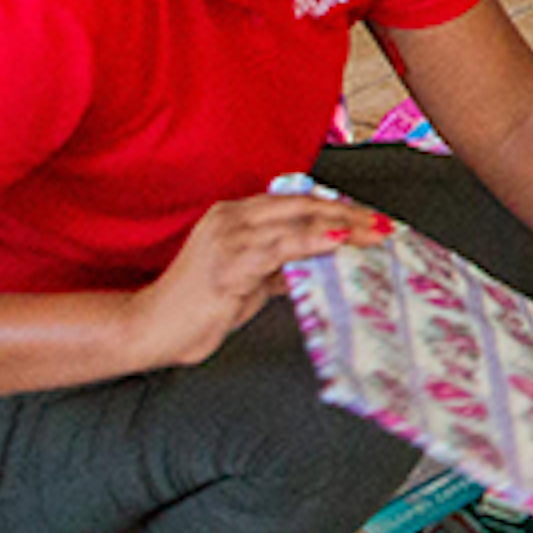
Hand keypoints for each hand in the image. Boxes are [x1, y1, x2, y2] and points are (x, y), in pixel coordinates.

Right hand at [129, 195, 386, 368]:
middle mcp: (230, 218)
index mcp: (235, 215)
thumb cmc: (199, 306)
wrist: (148, 330)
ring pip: (296, 222)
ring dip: (341, 227)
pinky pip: (279, 247)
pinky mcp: (227, 263)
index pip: (297, 202)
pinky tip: (338, 241)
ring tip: (372, 235)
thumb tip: (325, 258)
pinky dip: (313, 241)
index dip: (337, 207)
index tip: (370, 218)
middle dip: (348, 214)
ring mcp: (227, 238)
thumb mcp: (250, 279)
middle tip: (383, 225)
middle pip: (303, 205)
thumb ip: (282, 264)